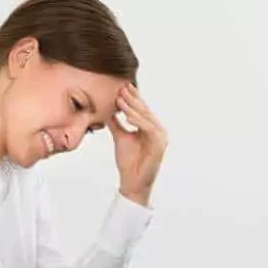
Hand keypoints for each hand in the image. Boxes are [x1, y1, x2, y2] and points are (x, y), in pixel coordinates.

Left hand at [107, 83, 167, 205]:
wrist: (132, 181)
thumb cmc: (129, 162)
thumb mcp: (120, 137)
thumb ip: (116, 124)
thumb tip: (106, 111)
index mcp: (149, 127)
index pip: (141, 109)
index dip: (132, 97)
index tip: (121, 86)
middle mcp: (157, 130)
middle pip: (144, 110)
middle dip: (132, 98)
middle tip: (121, 87)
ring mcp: (160, 137)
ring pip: (146, 117)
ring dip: (133, 108)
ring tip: (120, 99)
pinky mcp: (159, 145)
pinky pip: (148, 129)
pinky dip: (138, 121)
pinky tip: (128, 116)